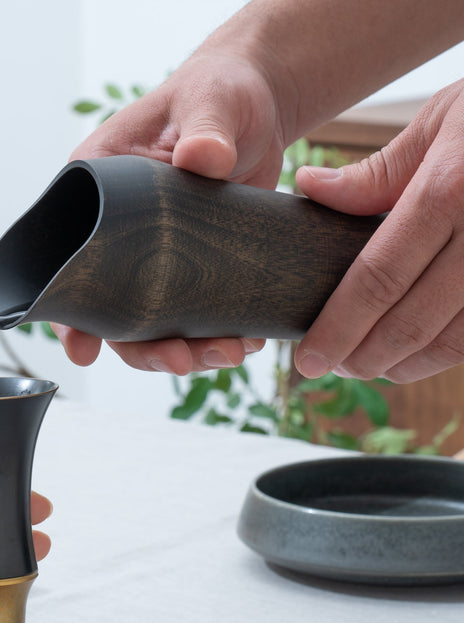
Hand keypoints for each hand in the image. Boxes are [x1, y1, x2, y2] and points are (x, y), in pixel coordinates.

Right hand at [57, 48, 281, 372]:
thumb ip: (204, 130)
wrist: (258, 109)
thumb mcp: (208, 103)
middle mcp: (118, 235)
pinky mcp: (194, 268)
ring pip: (154, 322)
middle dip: (145, 347)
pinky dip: (216, 334)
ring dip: (185, 349)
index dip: (69, 313)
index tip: (83, 352)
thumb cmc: (217, 92)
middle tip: (182, 361)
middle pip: (113, 309)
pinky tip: (243, 341)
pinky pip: (195, 314)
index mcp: (97, 193)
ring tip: (227, 355)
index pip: (68, 259)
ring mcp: (156, 258)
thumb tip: (204, 159)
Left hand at [295, 79, 463, 382]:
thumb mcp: (441, 120)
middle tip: (331, 368)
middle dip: (363, 357)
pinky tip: (418, 353)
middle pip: (412, 321)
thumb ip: (376, 171)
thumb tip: (309, 187)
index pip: (378, 277)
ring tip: (369, 365)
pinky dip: (445, 353)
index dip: (338, 327)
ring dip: (405, 364)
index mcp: (449, 190)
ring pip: (454, 341)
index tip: (307, 359)